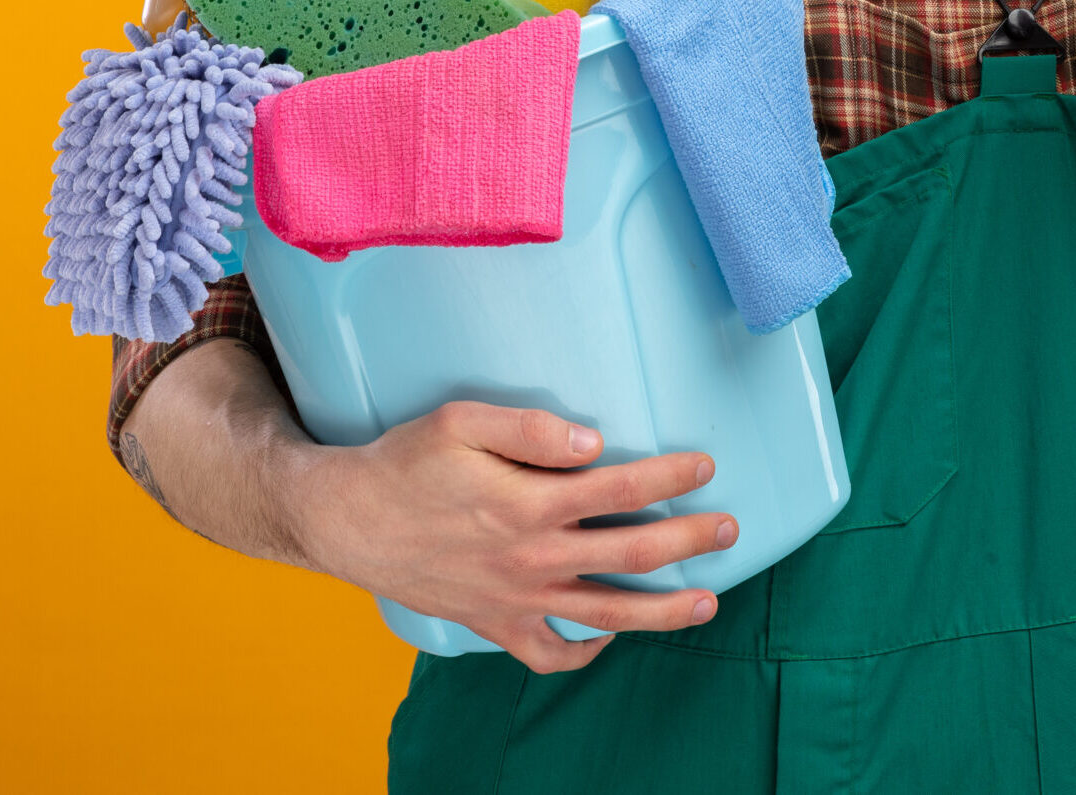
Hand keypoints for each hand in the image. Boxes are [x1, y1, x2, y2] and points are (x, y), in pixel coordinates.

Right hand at [295, 400, 737, 674]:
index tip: (706, 466)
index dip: (670, 477)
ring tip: (708, 602)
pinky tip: (610, 636)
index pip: (621, 488)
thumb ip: (531, 427)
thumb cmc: (405, 462)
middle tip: (731, 528)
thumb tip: (593, 441)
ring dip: (663, 611)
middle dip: (688, 542)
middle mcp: (530, 559)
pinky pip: (550, 654)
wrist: (344, 520)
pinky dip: (586, 651)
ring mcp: (515, 600)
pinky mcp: (494, 625)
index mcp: (529, 503)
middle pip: (630, 557)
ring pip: (605, 616)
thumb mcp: (461, 420)